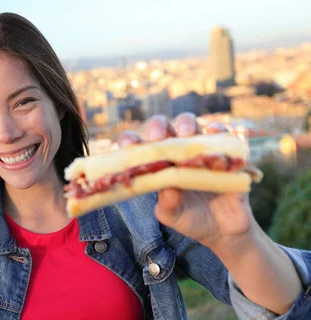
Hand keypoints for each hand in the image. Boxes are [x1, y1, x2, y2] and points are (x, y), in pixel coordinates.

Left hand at [117, 113, 254, 248]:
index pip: (138, 146)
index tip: (129, 144)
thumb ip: (168, 205)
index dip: (131, 141)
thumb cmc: (190, 219)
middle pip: (162, 127)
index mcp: (156, 164)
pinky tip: (216, 137)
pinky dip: (219, 133)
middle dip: (158, 126)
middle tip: (159, 137)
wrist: (224, 230)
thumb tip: (168, 188)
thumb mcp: (174, 217)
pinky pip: (223, 135)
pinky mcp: (224, 152)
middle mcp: (174, 152)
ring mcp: (198, 149)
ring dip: (187, 123)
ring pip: (190, 124)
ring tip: (187, 134)